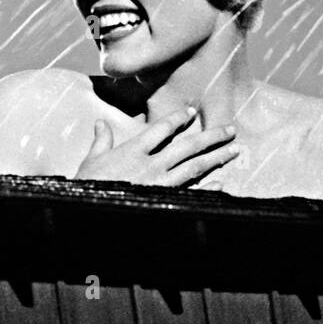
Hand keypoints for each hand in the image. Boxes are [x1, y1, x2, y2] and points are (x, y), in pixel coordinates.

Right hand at [74, 107, 238, 186]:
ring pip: (195, 166)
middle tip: (231, 130)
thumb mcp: (91, 161)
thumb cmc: (88, 187)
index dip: (178, 118)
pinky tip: (221, 183)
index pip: (161, 128)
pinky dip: (207, 189)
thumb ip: (101, 141)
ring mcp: (159, 184)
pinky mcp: (163, 202)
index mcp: (133, 151)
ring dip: (216, 157)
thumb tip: (100, 123)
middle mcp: (151, 164)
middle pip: (187, 145)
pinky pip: (191, 194)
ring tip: (235, 150)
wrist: (87, 212)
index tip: (192, 111)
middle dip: (211, 136)